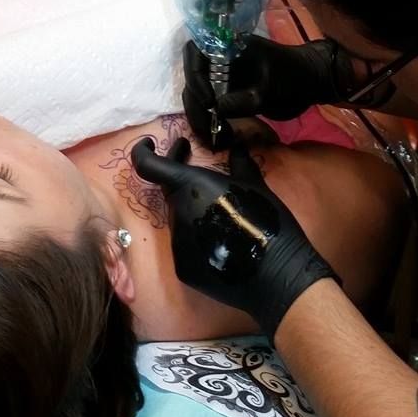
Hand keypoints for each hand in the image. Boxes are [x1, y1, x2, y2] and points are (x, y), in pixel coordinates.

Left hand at [131, 136, 337, 339]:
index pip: (148, 165)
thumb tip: (236, 146)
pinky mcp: (183, 268)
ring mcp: (177, 244)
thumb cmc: (266, 221)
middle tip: (201, 171)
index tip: (150, 144)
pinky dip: (199, 239)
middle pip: (169, 191)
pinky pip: (186, 246)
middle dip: (182, 179)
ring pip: (179, 219)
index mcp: (189, 186)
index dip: (143, 151)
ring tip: (223, 214)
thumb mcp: (256, 185)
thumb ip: (240, 163)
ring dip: (194, 211)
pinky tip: (223, 242)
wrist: (275, 273)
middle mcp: (176, 213)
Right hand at [182, 35, 337, 147]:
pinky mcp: (226, 96)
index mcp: (227, 46)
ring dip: (199, 119)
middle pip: (191, 79)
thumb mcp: (271, 87)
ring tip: (213, 139)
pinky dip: (209, 124)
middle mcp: (219, 60)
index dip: (195, 76)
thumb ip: (245, 98)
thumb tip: (216, 108)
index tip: (208, 101)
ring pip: (197, 97)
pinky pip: (209, 109)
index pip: (195, 53)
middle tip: (206, 129)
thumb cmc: (294, 75)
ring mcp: (221, 79)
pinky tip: (219, 138)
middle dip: (195, 105)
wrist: (310, 83)